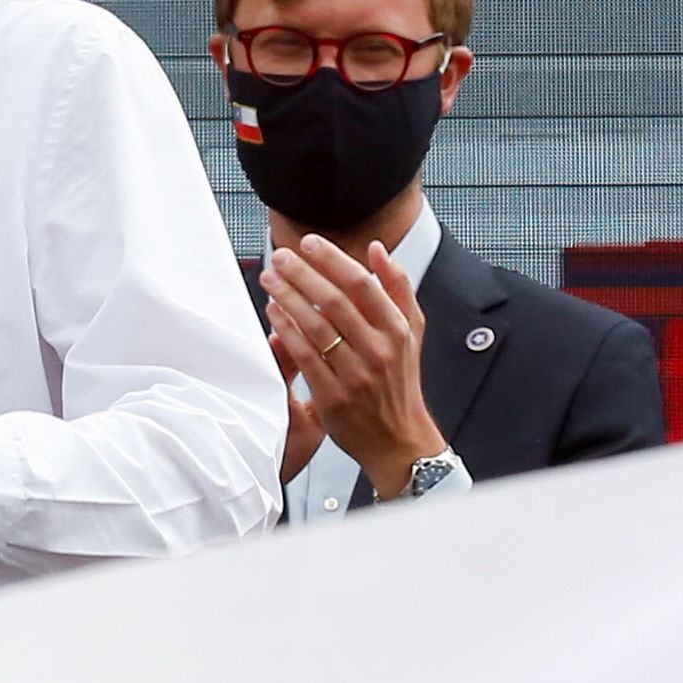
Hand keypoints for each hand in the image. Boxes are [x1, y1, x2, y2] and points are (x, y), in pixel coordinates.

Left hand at [263, 237, 446, 501]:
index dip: (333, 259)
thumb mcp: (411, 331)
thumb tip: (377, 249)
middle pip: (334, 301)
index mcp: (398, 330)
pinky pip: (304, 356)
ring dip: (288, 298)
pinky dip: (286, 331)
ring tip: (270, 279)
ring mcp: (356, 375)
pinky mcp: (334, 396)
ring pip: (315, 327)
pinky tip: (273, 313)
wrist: (398, 439)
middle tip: (280, 256)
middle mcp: (379, 351)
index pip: (362, 284)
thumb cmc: (399, 381)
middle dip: (302, 274)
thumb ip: (397, 287)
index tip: (309, 243)